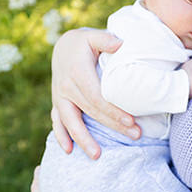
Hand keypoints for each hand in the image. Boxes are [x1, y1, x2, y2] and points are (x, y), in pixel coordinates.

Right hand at [51, 28, 139, 158]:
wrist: (63, 46)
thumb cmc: (84, 42)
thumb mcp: (93, 35)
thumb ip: (106, 39)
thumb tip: (121, 44)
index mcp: (77, 72)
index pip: (97, 96)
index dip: (113, 110)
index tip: (131, 121)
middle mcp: (66, 86)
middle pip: (90, 111)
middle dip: (112, 125)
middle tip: (135, 136)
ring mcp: (59, 96)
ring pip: (71, 121)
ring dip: (83, 139)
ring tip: (97, 156)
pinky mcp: (57, 102)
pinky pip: (57, 121)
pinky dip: (61, 136)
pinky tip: (69, 151)